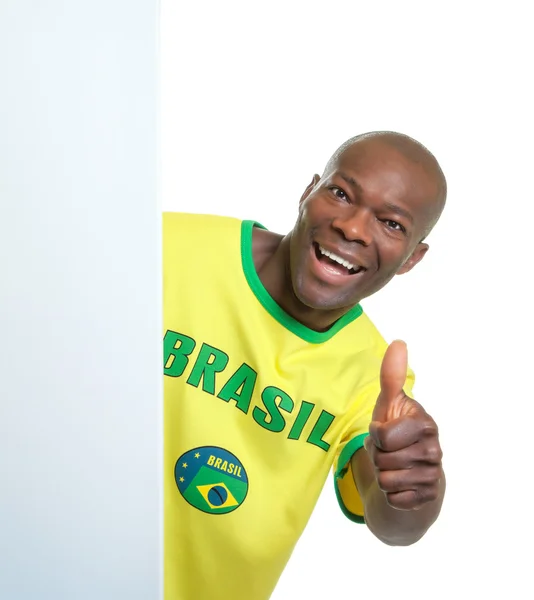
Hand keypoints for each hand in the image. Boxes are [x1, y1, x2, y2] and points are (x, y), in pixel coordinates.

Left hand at [364, 340, 442, 510]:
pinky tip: (401, 484)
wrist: (409, 470)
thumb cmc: (396, 432)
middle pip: (383, 459)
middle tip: (390, 452)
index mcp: (424, 423)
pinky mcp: (428, 497)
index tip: (386, 431)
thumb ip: (392, 376)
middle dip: (379, 456)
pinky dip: (391, 494)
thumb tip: (399, 342)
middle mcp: (434, 449)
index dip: (376, 434)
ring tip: (394, 466)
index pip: (382, 435)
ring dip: (384, 475)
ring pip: (387, 480)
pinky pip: (395, 499)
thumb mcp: (389, 404)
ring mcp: (434, 475)